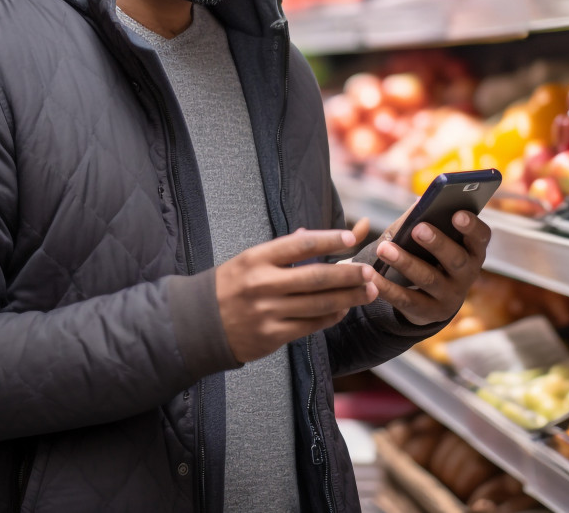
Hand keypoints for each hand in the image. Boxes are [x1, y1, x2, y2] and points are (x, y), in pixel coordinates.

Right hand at [216, 225, 377, 362]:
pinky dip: (331, 317)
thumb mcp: (248, 260)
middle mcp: (262, 284)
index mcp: (256, 258)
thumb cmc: (230, 286)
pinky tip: (344, 309)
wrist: (198, 324)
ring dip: (349, 298)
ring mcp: (267, 312)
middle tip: (371, 271)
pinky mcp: (271, 336)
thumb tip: (312, 233)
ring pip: (319, 304)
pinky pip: (310, 326)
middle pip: (316, 277)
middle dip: (349, 274)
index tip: (352, 239)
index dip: (329, 240)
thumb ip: (282, 249)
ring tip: (370, 291)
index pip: (300, 245)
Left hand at [367, 210, 490, 326]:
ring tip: (383, 248)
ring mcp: (450, 297)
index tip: (456, 214)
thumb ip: (427, 222)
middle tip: (417, 228)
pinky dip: (387, 287)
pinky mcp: (429, 313)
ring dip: (405, 262)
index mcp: (472, 251)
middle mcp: (467, 275)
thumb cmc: (432, 257)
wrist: (431, 300)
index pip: (481, 237)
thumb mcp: (434, 241)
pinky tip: (371, 276)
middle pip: (456, 259)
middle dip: (437, 243)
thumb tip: (419, 202)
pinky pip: (406, 300)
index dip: (471, 226)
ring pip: (429, 279)